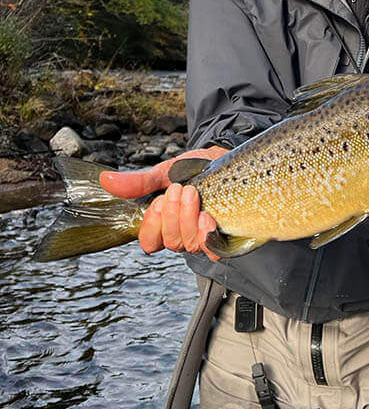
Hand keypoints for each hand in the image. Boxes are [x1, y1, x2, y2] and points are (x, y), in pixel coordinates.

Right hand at [99, 146, 227, 259]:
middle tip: (180, 188)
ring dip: (188, 218)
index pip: (149, 242)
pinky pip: (213, 249)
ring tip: (192, 193)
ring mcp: (203, 237)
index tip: (159, 201)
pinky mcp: (224, 235)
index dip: (152, 226)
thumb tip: (105, 180)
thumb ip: (138, 182)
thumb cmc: (194, 169)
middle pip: (171, 242)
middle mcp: (182, 235)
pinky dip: (207, 235)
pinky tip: (208, 218)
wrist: (222, 160)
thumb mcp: (163, 173)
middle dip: (173, 215)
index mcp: (164, 225)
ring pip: (190, 244)